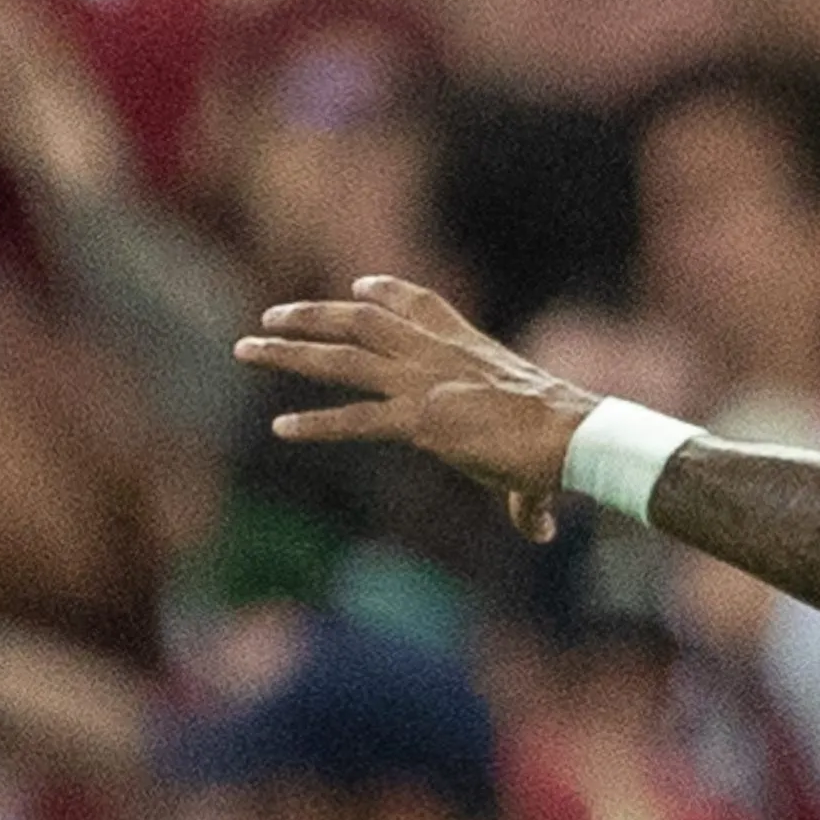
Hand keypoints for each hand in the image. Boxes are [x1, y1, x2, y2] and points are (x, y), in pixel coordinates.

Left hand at [236, 277, 605, 540]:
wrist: (571, 434)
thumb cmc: (565, 441)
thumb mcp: (537, 455)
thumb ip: (525, 497)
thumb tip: (540, 533)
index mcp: (470, 349)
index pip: (422, 306)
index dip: (387, 293)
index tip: (359, 286)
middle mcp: (439, 356)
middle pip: (363, 320)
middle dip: (313, 315)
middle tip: (272, 316)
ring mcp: (425, 385)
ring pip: (343, 358)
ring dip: (290, 351)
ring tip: (248, 348)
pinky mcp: (420, 421)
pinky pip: (357, 421)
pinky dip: (317, 425)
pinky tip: (283, 428)